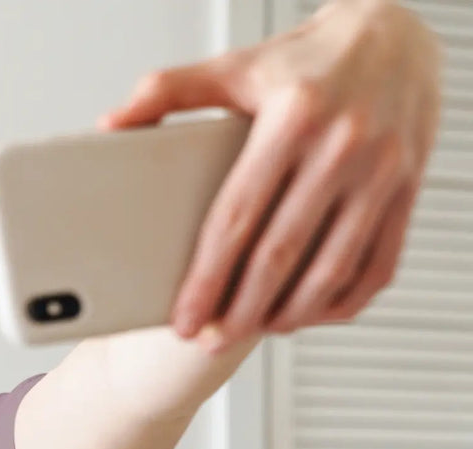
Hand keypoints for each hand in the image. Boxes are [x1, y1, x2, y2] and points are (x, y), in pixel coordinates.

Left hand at [96, 0, 442, 351]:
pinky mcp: (410, 190)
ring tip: (252, 331)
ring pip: (330, 269)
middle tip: (209, 340)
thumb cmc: (307, 61)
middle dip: (239, 310)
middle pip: (279, 255)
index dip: (206, 280)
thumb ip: (169, 91)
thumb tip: (111, 124)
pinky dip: (341, 302)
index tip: (184, 319)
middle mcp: (342, 145)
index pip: (236, 219)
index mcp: (292, 118)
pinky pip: (378, 264)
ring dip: (288, 314)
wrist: (397, 34)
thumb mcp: (236, 66)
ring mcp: (383, 171)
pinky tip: (307, 315)